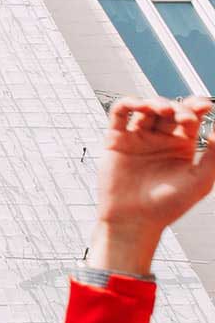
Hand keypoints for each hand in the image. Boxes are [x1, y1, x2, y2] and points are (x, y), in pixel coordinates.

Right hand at [89, 97, 214, 275]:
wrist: (135, 220)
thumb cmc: (168, 205)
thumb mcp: (201, 180)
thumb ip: (214, 155)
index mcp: (181, 147)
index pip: (190, 119)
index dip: (197, 107)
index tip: (205, 106)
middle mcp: (159, 139)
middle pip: (169, 110)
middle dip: (177, 107)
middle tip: (183, 117)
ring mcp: (137, 138)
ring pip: (145, 108)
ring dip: (154, 103)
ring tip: (162, 110)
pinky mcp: (117, 139)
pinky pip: (119, 114)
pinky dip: (128, 103)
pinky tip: (138, 105)